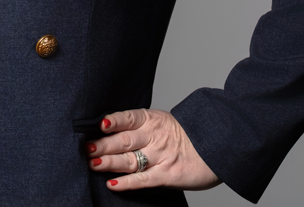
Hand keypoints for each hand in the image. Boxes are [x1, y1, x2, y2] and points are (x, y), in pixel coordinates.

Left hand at [86, 108, 219, 191]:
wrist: (218, 146)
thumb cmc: (187, 135)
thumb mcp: (163, 122)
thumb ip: (140, 126)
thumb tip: (110, 130)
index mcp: (153, 119)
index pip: (128, 118)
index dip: (113, 121)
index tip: (99, 125)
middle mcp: (155, 136)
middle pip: (123, 140)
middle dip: (103, 145)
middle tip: (86, 149)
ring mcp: (161, 156)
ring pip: (129, 160)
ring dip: (109, 162)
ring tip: (92, 164)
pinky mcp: (167, 175)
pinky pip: (143, 179)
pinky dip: (127, 183)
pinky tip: (112, 184)